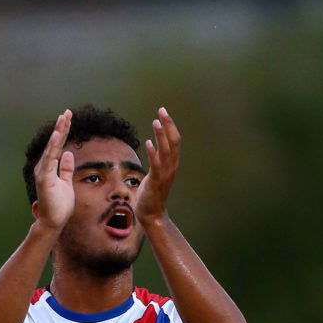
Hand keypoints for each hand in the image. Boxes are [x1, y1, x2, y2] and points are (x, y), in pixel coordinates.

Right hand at [33, 109, 74, 233]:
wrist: (53, 222)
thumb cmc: (59, 205)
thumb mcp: (66, 183)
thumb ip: (66, 169)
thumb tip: (69, 154)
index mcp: (50, 167)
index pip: (58, 145)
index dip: (63, 131)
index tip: (68, 117)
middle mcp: (44, 167)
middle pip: (55, 143)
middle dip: (61, 127)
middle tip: (68, 112)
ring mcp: (43, 172)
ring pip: (52, 148)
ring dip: (58, 133)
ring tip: (63, 118)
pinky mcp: (44, 178)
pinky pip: (50, 159)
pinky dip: (53, 146)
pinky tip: (57, 135)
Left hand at [136, 107, 180, 226]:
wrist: (151, 213)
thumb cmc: (151, 193)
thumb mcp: (155, 172)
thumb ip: (156, 159)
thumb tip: (153, 145)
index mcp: (171, 163)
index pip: (175, 140)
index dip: (170, 125)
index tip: (163, 112)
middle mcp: (171, 167)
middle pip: (173, 142)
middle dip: (168, 125)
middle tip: (162, 110)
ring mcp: (164, 174)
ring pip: (166, 151)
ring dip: (161, 135)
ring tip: (156, 121)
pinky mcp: (156, 181)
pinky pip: (156, 165)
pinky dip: (153, 153)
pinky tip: (148, 142)